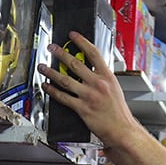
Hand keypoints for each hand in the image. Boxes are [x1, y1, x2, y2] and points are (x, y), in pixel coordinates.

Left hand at [38, 32, 145, 149]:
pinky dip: (52, 91)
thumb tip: (91, 70)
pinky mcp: (82, 108)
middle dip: (61, 53)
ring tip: (43, 67)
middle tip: (52, 48)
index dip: (81, 41)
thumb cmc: (119, 112)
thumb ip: (102, 78)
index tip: (73, 35)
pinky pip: (63, 97)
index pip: (93, 53)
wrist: (122, 129)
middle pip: (75, 63)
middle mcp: (97, 84)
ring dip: (51, 72)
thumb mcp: (115, 88)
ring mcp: (88, 95)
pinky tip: (47, 86)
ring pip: (65, 79)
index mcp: (107, 76)